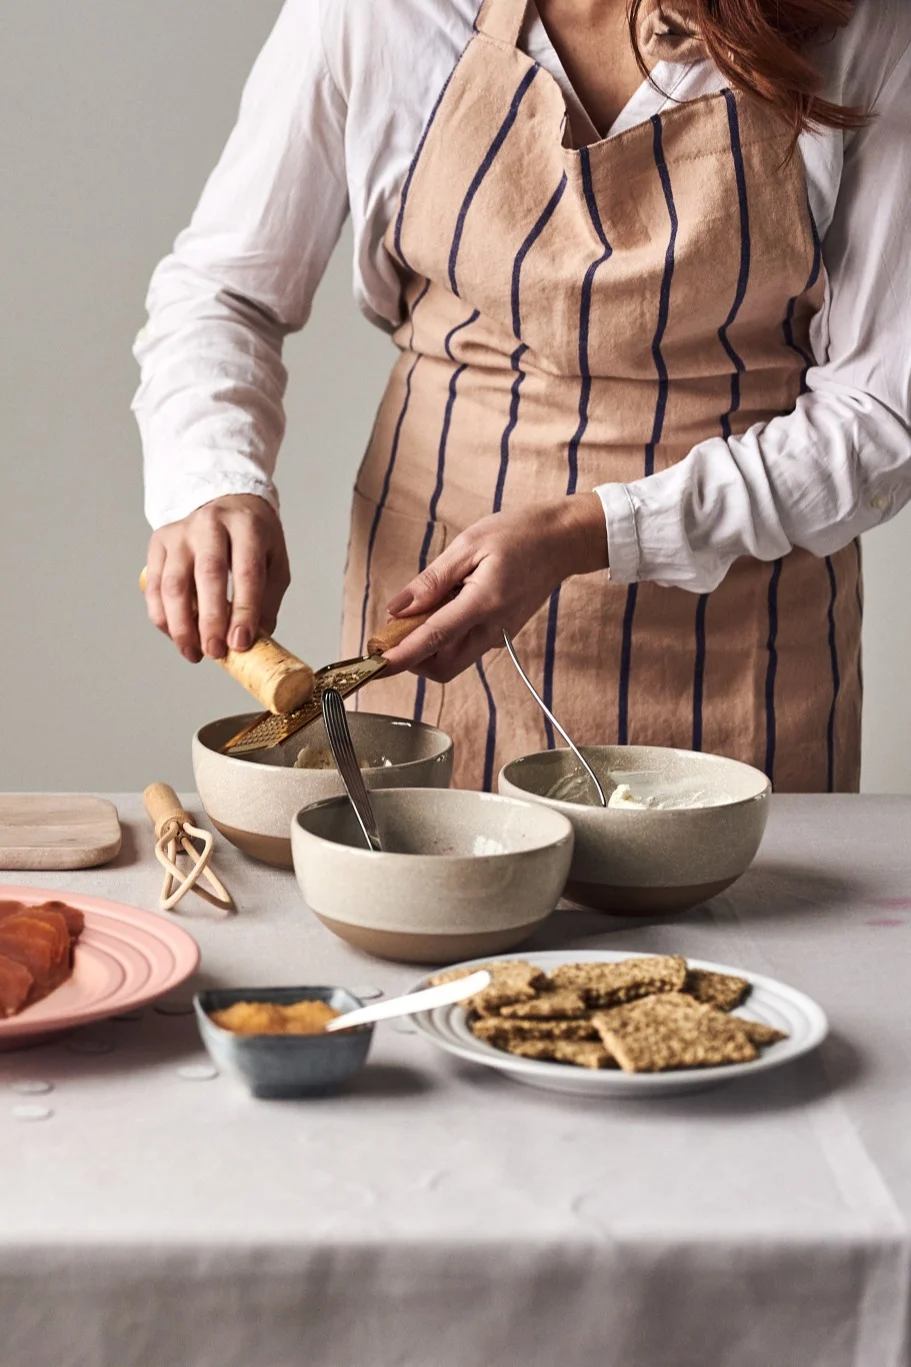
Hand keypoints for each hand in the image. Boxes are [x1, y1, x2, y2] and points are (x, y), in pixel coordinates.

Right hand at [143, 494, 290, 661]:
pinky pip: (154, 586)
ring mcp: (180, 533)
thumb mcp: (274, 561)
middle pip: (207, 576)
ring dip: (181, 625)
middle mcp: (210, 525)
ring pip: (173, 584)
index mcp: (246, 526)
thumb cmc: (253, 538)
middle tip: (215, 652)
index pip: (246, 571)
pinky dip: (163, 617)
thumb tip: (254, 642)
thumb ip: (267, 599)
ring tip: (194, 653)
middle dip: (210, 621)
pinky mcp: (158, 543)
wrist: (226, 502)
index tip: (241, 643)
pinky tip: (177, 636)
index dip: (243, 611)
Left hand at [382, 494, 607, 682]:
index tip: (377, 666)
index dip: (402, 657)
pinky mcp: (500, 634)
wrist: (562, 541)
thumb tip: (398, 608)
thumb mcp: (468, 545)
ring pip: (453, 660)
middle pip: (443, 667)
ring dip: (429, 646)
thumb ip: (432, 580)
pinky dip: (446, 636)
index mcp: (483, 604)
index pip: (434, 640)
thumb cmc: (519, 535)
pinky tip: (449, 603)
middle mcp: (493, 629)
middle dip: (413, 658)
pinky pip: (466, 645)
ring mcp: (499, 636)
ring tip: (426, 606)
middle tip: (396, 629)